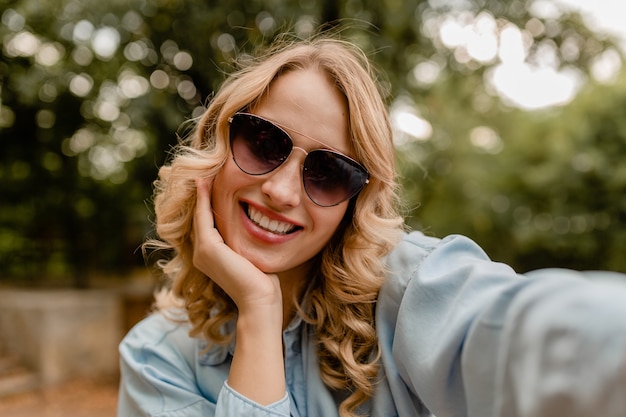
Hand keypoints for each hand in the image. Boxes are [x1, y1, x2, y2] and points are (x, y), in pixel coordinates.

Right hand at [192, 177, 282, 311]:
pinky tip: (206, 182)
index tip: (213, 181)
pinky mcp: (208, 248)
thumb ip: (247, 242)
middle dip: (202, 194)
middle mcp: (201, 253)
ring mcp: (202, 251)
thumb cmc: (263, 281)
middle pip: (199, 216)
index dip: (208, 202)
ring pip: (199, 214)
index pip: (207, 223)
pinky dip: (203, 198)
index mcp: (210, 256)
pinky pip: (203, 216)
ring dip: (200, 192)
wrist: (261, 300)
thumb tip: (261, 226)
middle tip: (205, 171)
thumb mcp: (252, 255)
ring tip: (204, 172)